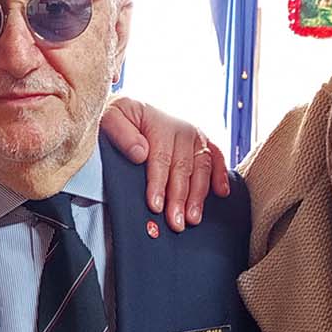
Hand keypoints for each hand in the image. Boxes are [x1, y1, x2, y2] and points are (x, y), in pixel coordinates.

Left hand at [100, 97, 229, 230]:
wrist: (132, 109)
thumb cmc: (120, 118)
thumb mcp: (110, 117)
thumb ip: (121, 133)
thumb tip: (140, 153)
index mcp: (158, 122)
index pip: (160, 158)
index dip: (158, 184)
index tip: (155, 205)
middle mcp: (181, 128)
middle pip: (183, 168)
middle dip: (179, 198)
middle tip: (176, 222)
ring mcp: (194, 135)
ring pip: (202, 167)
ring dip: (199, 195)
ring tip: (193, 218)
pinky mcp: (203, 142)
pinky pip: (217, 158)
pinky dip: (221, 175)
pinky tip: (221, 193)